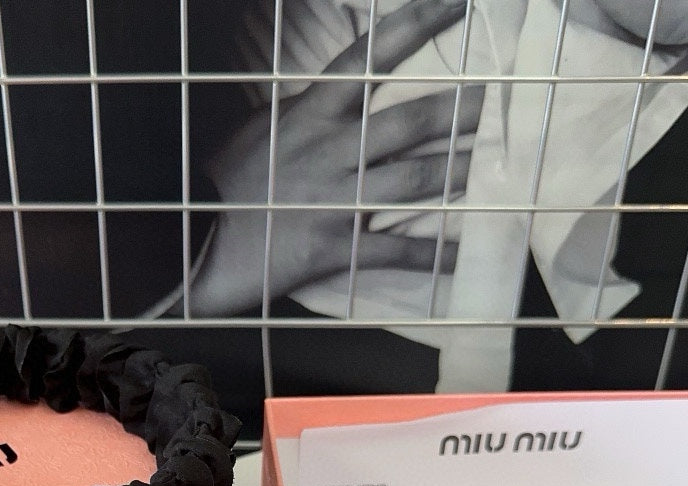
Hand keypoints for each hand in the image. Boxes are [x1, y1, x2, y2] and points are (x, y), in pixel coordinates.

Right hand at [188, 0, 482, 314]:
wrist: (191, 244)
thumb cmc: (215, 184)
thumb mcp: (251, 132)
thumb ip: (292, 113)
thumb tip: (315, 99)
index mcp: (309, 114)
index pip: (370, 58)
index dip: (416, 25)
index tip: (457, 5)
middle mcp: (332, 151)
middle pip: (411, 123)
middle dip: (462, 111)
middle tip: (496, 100)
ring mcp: (337, 200)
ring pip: (416, 181)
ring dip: (461, 172)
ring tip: (495, 164)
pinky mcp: (336, 246)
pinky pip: (394, 251)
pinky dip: (431, 257)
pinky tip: (461, 258)